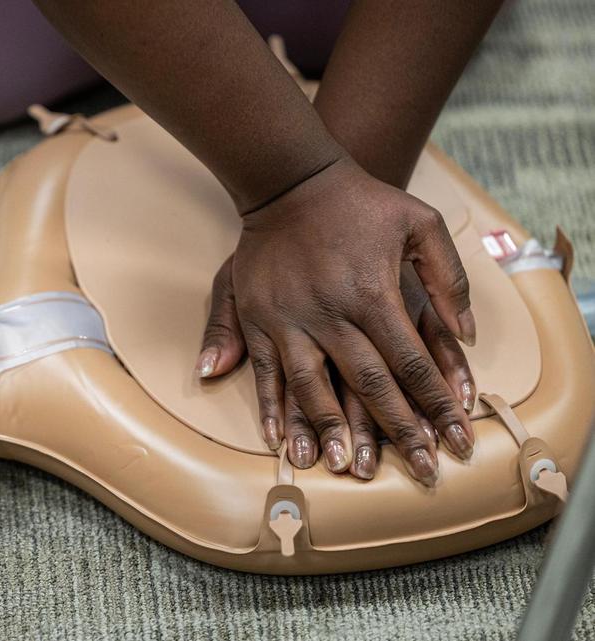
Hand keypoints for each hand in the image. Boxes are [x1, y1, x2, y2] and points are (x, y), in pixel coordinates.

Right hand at [196, 158, 476, 485]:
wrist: (292, 181)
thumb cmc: (359, 203)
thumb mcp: (419, 222)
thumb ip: (447, 277)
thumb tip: (461, 333)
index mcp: (372, 294)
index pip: (412, 364)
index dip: (435, 406)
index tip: (455, 441)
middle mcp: (330, 313)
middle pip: (368, 385)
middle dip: (396, 432)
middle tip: (417, 472)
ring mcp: (289, 318)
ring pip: (311, 387)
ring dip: (328, 430)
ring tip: (343, 468)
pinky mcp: (259, 318)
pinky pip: (265, 371)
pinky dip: (271, 408)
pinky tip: (278, 438)